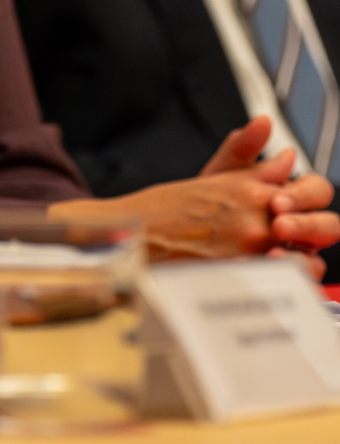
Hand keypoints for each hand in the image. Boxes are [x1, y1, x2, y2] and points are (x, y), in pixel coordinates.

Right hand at [53, 116, 339, 279]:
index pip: (314, 191)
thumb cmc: (163, 209)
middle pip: (316, 227)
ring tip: (279, 263)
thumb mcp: (210, 178)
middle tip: (291, 242)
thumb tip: (287, 158)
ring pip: (306, 261)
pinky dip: (281, 284)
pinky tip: (264, 281)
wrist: (129, 236)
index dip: (313, 203)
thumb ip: (251, 165)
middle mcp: (256, 215)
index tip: (298, 212)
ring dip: (300, 263)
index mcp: (250, 188)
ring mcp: (249, 248)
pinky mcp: (240, 277)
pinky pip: (283, 285)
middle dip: (311, 235)